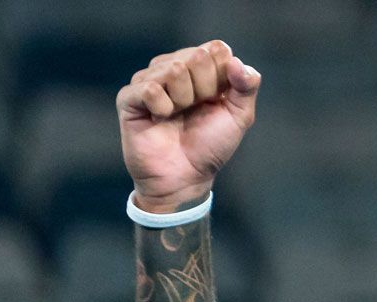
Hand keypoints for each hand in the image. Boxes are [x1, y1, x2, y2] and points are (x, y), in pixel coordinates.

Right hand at [116, 39, 261, 211]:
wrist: (185, 177)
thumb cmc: (210, 146)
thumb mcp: (239, 116)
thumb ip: (247, 86)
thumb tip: (236, 61)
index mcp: (201, 68)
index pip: (217, 49)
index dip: (223, 78)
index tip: (217, 100)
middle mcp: (173, 67)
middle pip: (196, 56)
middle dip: (204, 89)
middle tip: (195, 110)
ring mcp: (149, 80)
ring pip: (173, 69)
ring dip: (183, 100)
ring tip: (177, 116)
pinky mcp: (129, 97)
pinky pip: (150, 88)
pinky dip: (163, 107)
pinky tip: (160, 119)